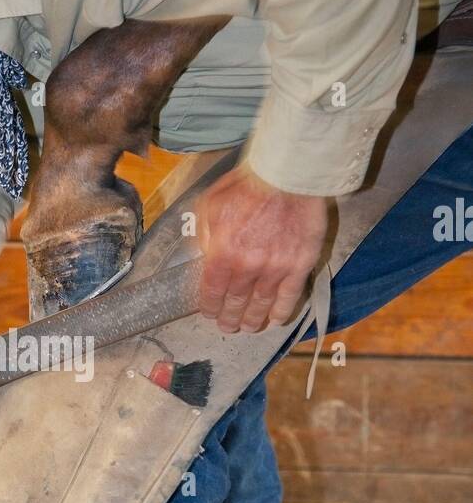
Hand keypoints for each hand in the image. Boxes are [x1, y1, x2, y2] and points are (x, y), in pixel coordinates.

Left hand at [196, 162, 328, 332]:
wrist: (287, 174)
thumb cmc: (246, 185)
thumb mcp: (209, 205)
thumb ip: (204, 235)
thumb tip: (204, 257)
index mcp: (222, 254)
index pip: (212, 292)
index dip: (210, 307)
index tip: (210, 314)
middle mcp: (248, 268)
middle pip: (236, 304)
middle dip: (230, 319)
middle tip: (229, 327)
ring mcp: (276, 269)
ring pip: (261, 305)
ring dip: (254, 320)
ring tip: (249, 328)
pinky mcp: (300, 265)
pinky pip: (289, 297)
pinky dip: (281, 312)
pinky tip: (275, 320)